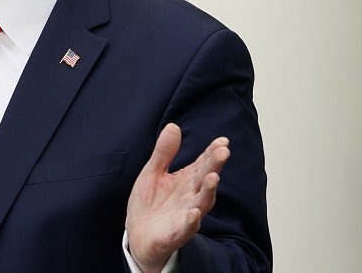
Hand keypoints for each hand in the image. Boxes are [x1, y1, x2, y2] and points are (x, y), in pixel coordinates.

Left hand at [125, 123, 229, 272]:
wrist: (138, 235)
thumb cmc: (149, 203)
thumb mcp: (153, 172)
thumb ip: (164, 152)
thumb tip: (174, 126)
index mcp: (186, 181)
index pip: (203, 164)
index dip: (212, 153)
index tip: (222, 141)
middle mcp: (190, 197)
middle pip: (205, 180)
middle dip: (214, 166)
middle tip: (223, 152)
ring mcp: (185, 215)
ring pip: (201, 203)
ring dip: (208, 191)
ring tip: (213, 178)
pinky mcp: (176, 233)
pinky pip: (186, 228)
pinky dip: (191, 222)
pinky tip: (193, 213)